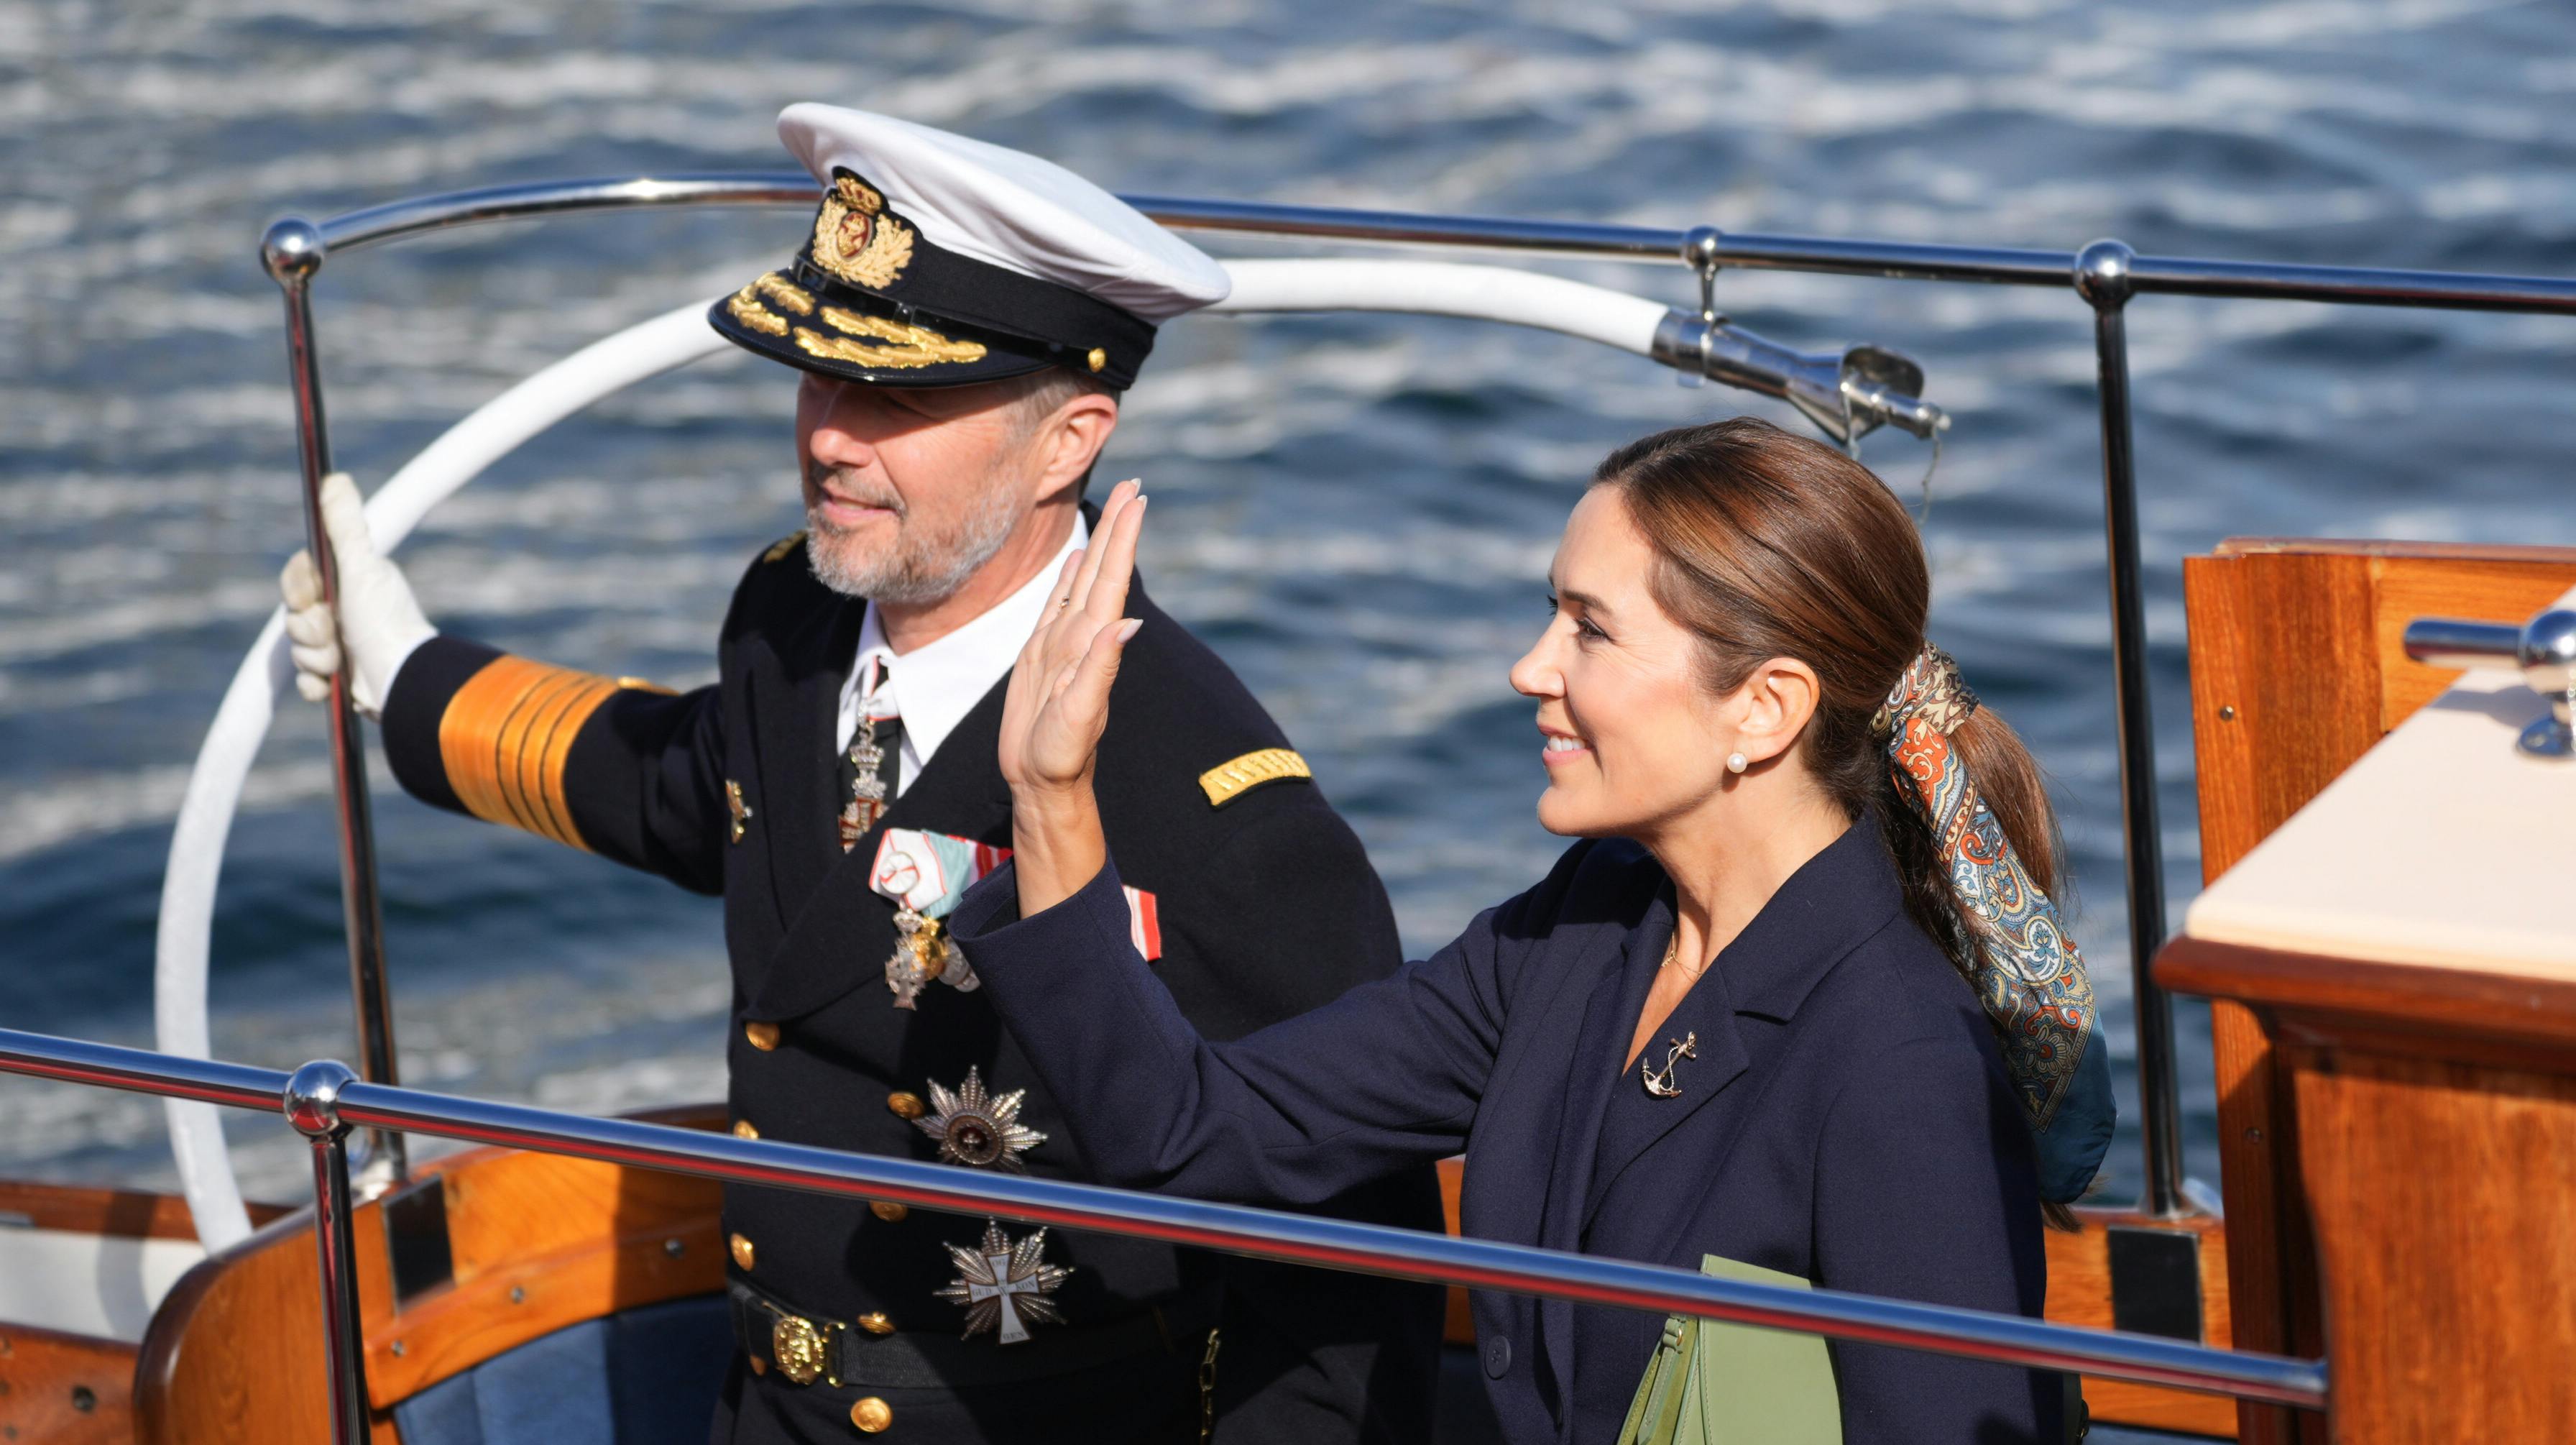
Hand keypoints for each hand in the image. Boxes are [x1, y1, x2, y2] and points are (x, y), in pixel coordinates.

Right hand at [278, 472, 434, 717]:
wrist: (403, 682)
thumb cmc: (384, 622)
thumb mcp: (362, 568)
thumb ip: (345, 527)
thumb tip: (335, 478)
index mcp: (349, 583)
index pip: (298, 578)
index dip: (297, 588)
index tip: (311, 596)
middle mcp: (345, 612)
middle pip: (294, 615)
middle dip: (307, 629)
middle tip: (332, 632)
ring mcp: (341, 646)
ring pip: (298, 649)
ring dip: (314, 657)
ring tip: (341, 660)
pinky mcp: (341, 679)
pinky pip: (307, 681)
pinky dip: (316, 685)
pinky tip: (335, 684)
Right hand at [997, 479, 1145, 912]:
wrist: (1041, 782)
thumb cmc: (1060, 757)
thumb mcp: (1079, 716)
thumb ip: (1100, 670)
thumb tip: (1126, 623)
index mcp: (1092, 644)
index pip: (1112, 579)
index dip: (1124, 538)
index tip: (1138, 498)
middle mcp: (1083, 636)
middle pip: (1103, 569)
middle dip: (1119, 527)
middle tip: (1134, 484)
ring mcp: (1064, 643)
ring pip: (1084, 580)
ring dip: (1100, 544)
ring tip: (1115, 508)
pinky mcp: (1043, 655)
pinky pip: (1059, 605)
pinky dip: (1070, 578)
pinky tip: (1079, 560)